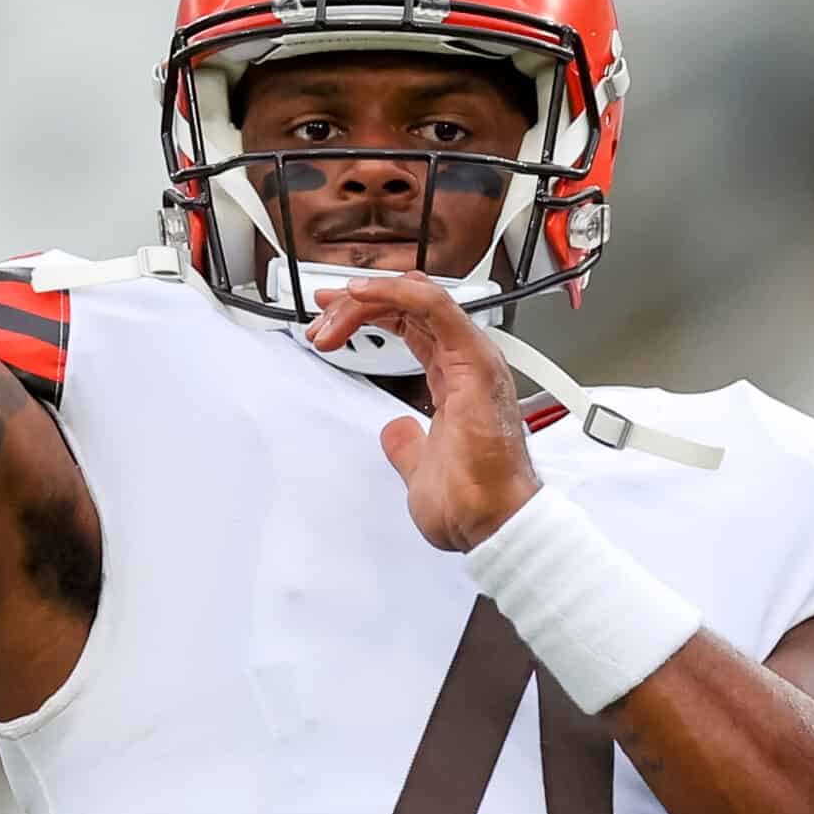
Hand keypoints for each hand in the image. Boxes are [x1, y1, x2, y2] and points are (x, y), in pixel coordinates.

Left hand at [307, 272, 540, 551]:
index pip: (412, 325)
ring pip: (416, 298)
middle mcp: (469, 362)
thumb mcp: (419, 467)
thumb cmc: (472, 502)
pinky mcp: (472, 360)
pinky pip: (433, 306)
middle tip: (320, 315)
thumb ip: (406, 444)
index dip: (369, 313)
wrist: (493, 520)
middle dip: (357, 305)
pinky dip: (395, 292)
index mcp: (459, 379)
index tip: (331, 319)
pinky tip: (361, 295)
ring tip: (330, 314)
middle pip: (408, 306)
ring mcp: (473, 358)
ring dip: (366, 301)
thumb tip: (395, 432)